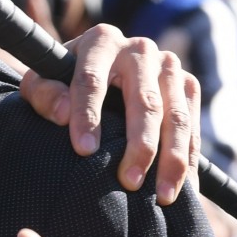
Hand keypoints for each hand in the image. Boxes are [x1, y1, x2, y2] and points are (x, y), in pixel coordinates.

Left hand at [19, 24, 201, 203]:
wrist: (100, 67)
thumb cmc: (64, 79)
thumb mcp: (42, 80)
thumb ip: (43, 93)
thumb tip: (63, 114)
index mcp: (100, 41)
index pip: (91, 81)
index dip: (87, 116)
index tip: (83, 150)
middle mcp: (140, 49)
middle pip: (145, 102)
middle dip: (139, 145)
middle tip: (129, 182)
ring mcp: (169, 66)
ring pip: (176, 116)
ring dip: (172, 159)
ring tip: (164, 196)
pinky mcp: (188, 85)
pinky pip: (193, 125)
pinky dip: (189, 158)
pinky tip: (183, 188)